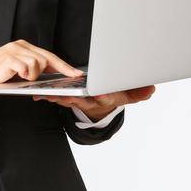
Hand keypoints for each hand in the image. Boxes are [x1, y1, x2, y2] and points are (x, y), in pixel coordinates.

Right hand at [0, 39, 82, 83]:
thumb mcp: (19, 69)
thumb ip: (34, 69)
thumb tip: (53, 76)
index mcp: (25, 47)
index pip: (49, 56)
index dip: (64, 66)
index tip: (76, 74)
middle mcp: (20, 46)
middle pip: (45, 60)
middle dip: (41, 73)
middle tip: (28, 78)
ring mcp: (14, 50)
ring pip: (37, 64)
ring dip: (31, 75)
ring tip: (19, 76)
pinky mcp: (9, 58)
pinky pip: (26, 67)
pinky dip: (24, 74)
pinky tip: (16, 75)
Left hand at [33, 85, 155, 121]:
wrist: (103, 100)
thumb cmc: (115, 93)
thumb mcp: (130, 93)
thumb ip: (139, 92)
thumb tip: (151, 88)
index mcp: (106, 98)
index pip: (105, 98)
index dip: (102, 96)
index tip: (98, 94)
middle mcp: (92, 102)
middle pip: (83, 100)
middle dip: (74, 97)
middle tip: (65, 95)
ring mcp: (79, 101)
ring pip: (67, 100)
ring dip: (57, 97)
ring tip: (47, 94)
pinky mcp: (69, 98)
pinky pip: (58, 98)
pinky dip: (48, 96)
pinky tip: (39, 94)